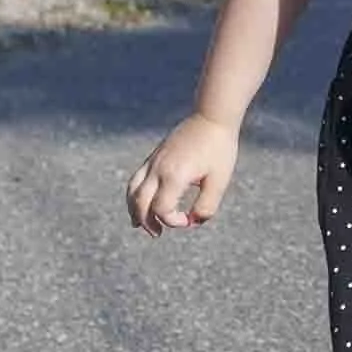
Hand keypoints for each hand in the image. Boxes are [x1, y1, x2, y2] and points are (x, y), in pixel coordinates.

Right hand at [127, 113, 239, 234]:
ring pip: (132, 191)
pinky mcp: (154, 156)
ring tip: (140, 225)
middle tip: (158, 234)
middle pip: (140, 203)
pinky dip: (134, 195)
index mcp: (174, 176)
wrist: (211, 117)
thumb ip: (207, 205)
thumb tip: (194, 221)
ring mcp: (153, 162)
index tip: (190, 219)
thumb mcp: (219, 181)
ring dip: (134, 210)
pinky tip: (142, 203)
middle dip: (147, 222)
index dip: (174, 221)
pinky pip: (135, 179)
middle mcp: (158, 169)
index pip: (162, 209)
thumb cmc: (219, 149)